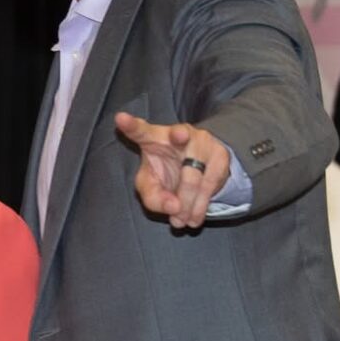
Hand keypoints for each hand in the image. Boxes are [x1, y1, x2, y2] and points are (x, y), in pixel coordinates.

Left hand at [115, 113, 229, 230]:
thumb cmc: (166, 173)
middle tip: (174, 211)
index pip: (140, 130)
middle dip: (177, 175)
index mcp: (153, 137)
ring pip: (193, 176)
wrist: (200, 168)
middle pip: (177, 152)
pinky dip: (200, 206)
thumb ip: (153, 198)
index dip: (131, 125)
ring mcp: (201, 141)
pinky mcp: (219, 154)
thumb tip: (174, 207)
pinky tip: (193, 218)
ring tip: (179, 221)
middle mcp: (178, 132)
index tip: (120, 119)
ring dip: (187, 204)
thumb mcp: (151, 187)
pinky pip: (210, 184)